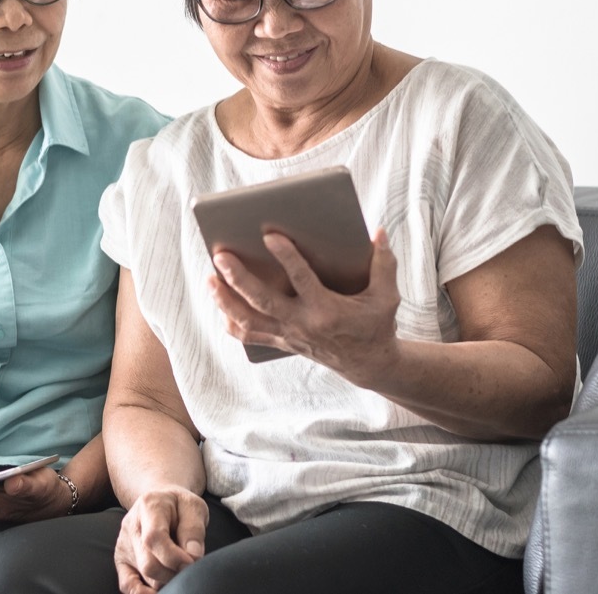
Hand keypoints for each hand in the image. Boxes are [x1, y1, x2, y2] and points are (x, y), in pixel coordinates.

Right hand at [114, 487, 206, 593]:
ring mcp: (124, 544)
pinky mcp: (122, 560)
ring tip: (178, 569)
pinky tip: (158, 593)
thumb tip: (193, 557)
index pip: (154, 538)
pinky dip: (143, 593)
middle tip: (189, 568)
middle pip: (148, 564)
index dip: (174, 557)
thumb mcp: (193, 507)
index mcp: (149, 506)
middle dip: (173, 573)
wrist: (160, 500)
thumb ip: (194, 530)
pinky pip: (127, 585)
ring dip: (166, 580)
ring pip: (143, 576)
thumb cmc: (179, 506)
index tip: (192, 562)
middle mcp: (131, 526)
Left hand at [209, 228, 401, 382]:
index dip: (287, 257)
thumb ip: (383, 263)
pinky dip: (232, 322)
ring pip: (249, 321)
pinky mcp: (282, 342)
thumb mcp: (387, 296)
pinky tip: (220, 306)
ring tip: (210, 278)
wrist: (369, 364)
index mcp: (327, 310)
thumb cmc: (376, 324)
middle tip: (220, 255)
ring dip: (226, 300)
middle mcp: (303, 324)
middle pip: (263, 301)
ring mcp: (289, 335)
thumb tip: (379, 231)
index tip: (270, 235)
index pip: (302, 279)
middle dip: (239, 279)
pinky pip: (250, 336)